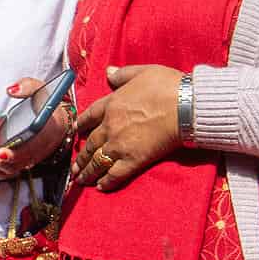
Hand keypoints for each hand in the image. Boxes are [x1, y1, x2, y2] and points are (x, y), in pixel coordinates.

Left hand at [0, 76, 70, 181]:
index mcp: (46, 135)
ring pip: (4, 173)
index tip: (0, 152)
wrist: (57, 121)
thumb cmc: (46, 104)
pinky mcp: (16, 164)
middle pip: (13, 166)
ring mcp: (25, 161)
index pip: (31, 151)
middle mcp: (36, 153)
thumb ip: (28, 86)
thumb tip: (11, 90)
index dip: (14, 155)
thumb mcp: (41, 89)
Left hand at [70, 64, 182, 192]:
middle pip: (90, 144)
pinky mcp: (133, 160)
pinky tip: (100, 187)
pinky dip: (106, 182)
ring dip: (87, 172)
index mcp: (111, 104)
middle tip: (74, 167)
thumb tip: (108, 72)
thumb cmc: (167, 86)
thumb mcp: (142, 72)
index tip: (75, 132)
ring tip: (80, 180)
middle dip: (81, 157)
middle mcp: (110, 126)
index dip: (80, 125)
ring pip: (97, 161)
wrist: (184, 106)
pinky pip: (114, 174)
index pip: (88, 116)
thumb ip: (122, 74)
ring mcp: (120, 145)